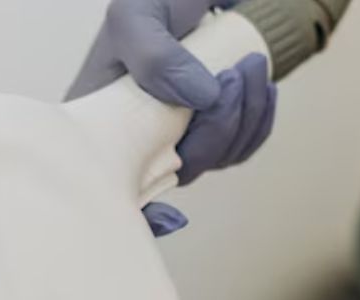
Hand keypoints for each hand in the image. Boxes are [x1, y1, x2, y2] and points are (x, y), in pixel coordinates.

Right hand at [68, 0, 277, 236]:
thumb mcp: (136, 16)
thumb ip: (155, 55)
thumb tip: (198, 100)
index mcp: (101, 118)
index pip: (110, 182)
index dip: (140, 211)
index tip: (171, 219)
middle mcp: (134, 136)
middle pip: (180, 169)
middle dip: (219, 126)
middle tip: (233, 74)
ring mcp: (173, 136)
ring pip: (216, 158)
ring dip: (245, 113)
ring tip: (249, 65)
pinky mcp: (208, 131)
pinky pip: (239, 146)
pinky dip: (257, 118)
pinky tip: (258, 87)